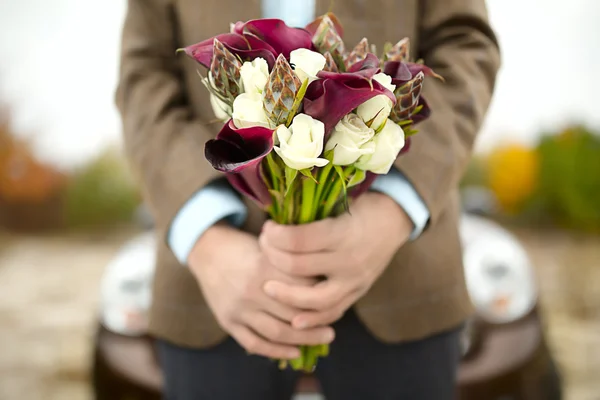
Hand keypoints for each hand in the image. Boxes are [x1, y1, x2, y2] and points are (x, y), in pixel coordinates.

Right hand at [188, 222, 334, 359]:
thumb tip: (324, 280)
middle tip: (333, 327)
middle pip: (292, 314)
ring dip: (303, 339)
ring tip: (322, 339)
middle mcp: (253, 290)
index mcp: (265, 267)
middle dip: (317, 323)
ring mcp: (240, 309)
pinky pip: (254, 343)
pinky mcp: (229, 321)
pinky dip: (276, 352)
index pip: (301, 288)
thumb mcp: (270, 247)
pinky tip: (294, 352)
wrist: (207, 251)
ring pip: (276, 332)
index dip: (321, 297)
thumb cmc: (245, 247)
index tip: (336, 301)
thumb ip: (291, 263)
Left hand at [259, 193, 412, 329]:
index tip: (268, 228)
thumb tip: (274, 215)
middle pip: (298, 268)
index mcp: (342, 231)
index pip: (297, 241)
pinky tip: (293, 320)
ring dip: (286, 296)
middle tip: (263, 247)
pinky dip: (312, 319)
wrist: (395, 219)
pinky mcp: (357, 293)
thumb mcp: (338, 199)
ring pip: (315, 300)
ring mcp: (355, 280)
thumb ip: (310, 211)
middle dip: (273, 257)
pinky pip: (333, 313)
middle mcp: (349, 259)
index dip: (274, 236)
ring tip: (267, 288)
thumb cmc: (361, 204)